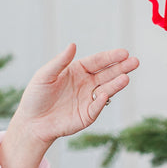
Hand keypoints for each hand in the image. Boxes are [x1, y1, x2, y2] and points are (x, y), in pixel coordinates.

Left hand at [0, 44, 138, 167]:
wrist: (31, 122)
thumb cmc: (36, 96)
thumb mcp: (45, 75)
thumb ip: (59, 61)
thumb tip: (73, 45)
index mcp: (78, 70)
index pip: (98, 61)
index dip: (111, 57)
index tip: (123, 53)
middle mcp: (87, 83)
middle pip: (107, 73)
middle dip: (121, 68)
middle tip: (134, 62)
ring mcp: (89, 99)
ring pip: (107, 89)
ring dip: (117, 83)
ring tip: (126, 77)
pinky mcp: (88, 115)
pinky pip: (97, 106)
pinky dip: (102, 100)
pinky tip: (106, 94)